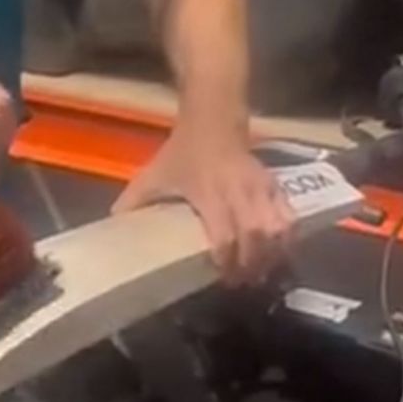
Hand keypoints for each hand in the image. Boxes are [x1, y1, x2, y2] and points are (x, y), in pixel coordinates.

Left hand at [113, 134, 296, 284]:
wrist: (214, 119)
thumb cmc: (183, 149)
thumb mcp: (155, 172)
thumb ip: (134, 199)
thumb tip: (113, 223)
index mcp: (208, 194)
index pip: (223, 235)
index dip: (225, 260)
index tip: (221, 276)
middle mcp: (238, 193)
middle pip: (255, 237)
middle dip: (252, 264)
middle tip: (244, 282)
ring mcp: (259, 189)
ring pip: (278, 228)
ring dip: (274, 253)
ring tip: (264, 270)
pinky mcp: (274, 185)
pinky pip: (290, 215)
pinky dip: (289, 236)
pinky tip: (281, 250)